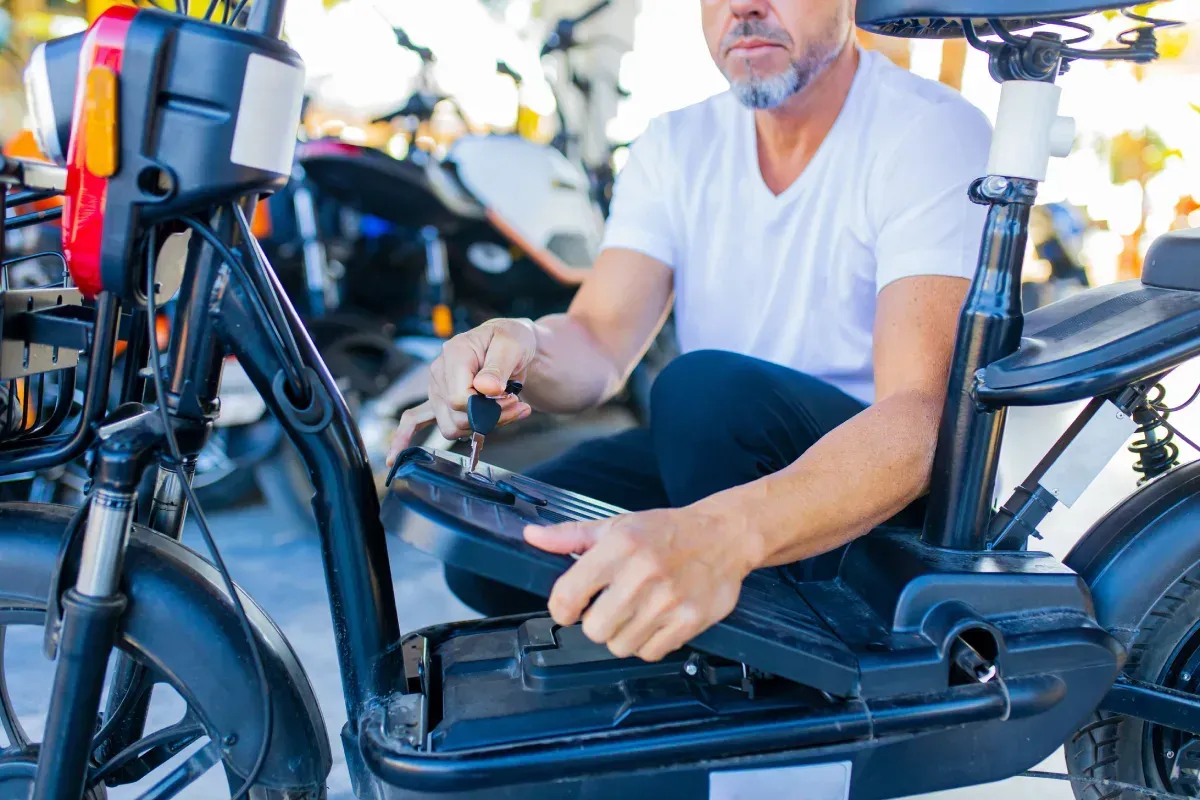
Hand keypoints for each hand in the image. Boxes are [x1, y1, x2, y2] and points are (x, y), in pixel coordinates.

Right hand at [387, 319, 536, 463]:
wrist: (509, 344)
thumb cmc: (510, 341)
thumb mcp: (512, 346)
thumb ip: (498, 367)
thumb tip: (486, 388)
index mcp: (455, 354)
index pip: (460, 399)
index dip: (487, 409)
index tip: (511, 400)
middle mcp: (439, 373)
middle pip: (456, 416)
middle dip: (491, 419)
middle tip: (516, 406)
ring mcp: (436, 389)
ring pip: (449, 426)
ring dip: (478, 427)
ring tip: (506, 412)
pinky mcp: (439, 400)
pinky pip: (413, 420)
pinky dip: (403, 439)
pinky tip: (394, 459)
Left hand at [523, 505, 761, 661]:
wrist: (725, 535)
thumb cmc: (667, 531)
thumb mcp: (617, 526)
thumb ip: (571, 536)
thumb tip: (532, 536)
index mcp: (618, 547)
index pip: (567, 597)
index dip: (562, 609)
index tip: (570, 608)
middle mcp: (642, 574)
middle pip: (593, 630)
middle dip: (597, 623)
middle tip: (611, 607)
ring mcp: (667, 600)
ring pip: (620, 645)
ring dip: (623, 634)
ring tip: (637, 611)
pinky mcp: (689, 620)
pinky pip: (651, 652)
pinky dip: (649, 643)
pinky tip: (656, 620)